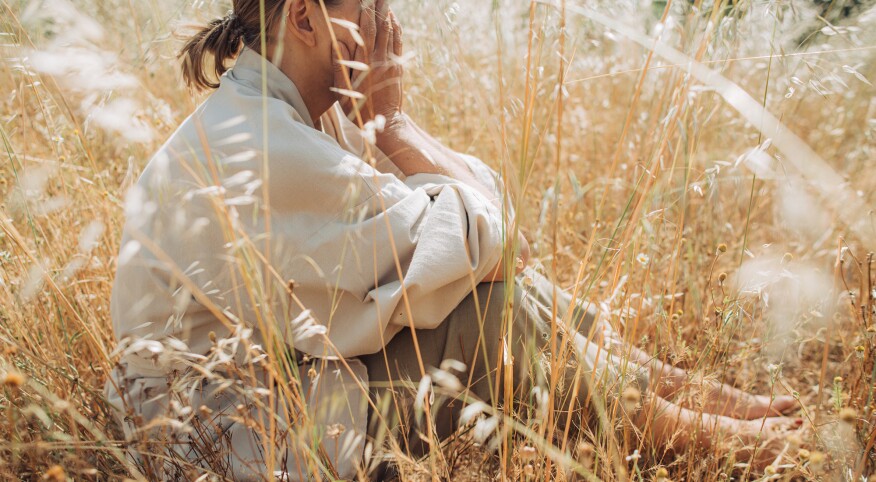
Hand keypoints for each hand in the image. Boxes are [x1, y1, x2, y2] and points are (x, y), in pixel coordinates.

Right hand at [332, 0, 403, 126]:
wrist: (387, 122)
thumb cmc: (360, 109)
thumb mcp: (344, 91)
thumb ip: (340, 67)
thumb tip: (337, 45)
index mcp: (365, 64)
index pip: (366, 32)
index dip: (366, 15)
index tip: (364, 1)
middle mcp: (380, 60)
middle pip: (380, 28)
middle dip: (378, 9)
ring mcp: (391, 63)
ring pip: (391, 33)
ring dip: (388, 15)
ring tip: (385, 2)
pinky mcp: (398, 67)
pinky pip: (398, 43)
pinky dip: (396, 29)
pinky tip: (393, 20)